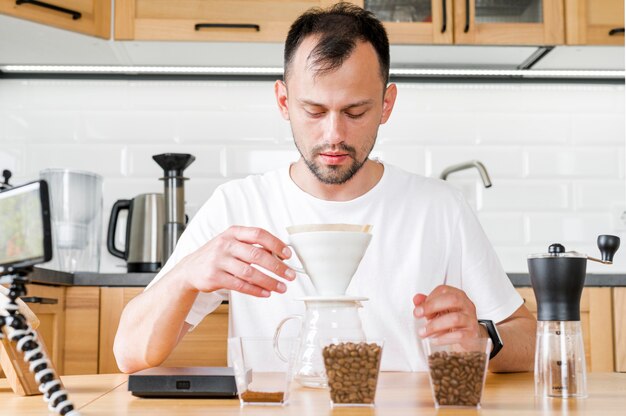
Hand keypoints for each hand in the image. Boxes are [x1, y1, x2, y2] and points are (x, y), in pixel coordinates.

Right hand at [178, 226, 295, 297]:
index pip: (259, 234)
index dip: (276, 244)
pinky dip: (256, 290)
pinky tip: (266, 292)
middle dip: (277, 267)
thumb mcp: (232, 243)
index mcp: (233, 233)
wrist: (190, 269)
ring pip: (250, 273)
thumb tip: (279, 255)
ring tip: (281, 287)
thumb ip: (253, 246)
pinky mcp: (214, 277)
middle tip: (290, 275)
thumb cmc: (217, 255)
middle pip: (257, 255)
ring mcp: (219, 261)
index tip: (288, 254)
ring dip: (269, 281)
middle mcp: (226, 244)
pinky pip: (240, 285)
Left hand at [412, 285, 482, 341]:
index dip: (429, 298)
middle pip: (452, 300)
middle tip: (417, 315)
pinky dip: (444, 338)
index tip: (419, 308)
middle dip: (432, 306)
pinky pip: (459, 335)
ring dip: (435, 325)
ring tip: (423, 332)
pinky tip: (435, 340)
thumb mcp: (438, 310)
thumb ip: (426, 303)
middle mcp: (467, 305)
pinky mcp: (472, 335)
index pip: (444, 290)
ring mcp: (471, 320)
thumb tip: (417, 299)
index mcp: (458, 296)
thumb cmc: (452, 321)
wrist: (469, 337)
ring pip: (455, 319)